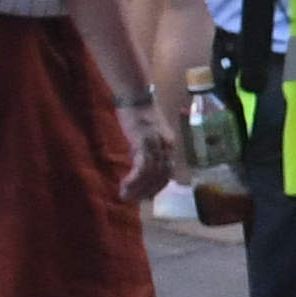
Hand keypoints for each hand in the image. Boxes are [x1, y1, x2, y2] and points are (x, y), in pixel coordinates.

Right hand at [109, 88, 178, 202]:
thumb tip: (137, 166)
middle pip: (162, 176)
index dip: (157, 186)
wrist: (135, 96)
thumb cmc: (137, 113)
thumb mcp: (144, 134)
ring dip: (139, 188)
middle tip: (135, 200)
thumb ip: (144, 150)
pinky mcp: (147, 142)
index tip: (146, 196)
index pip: (167, 171)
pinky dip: (135, 179)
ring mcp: (158, 145)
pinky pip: (144, 167)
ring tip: (126, 196)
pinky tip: (126, 185)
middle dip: (148, 191)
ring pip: (152, 174)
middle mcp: (167, 146)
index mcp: (169, 145)